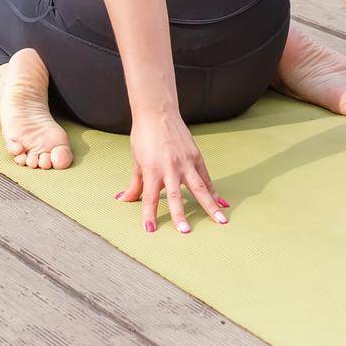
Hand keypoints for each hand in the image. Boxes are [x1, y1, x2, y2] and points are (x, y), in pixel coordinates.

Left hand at [118, 110, 228, 232]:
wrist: (157, 113)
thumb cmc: (144, 136)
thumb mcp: (136, 160)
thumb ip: (134, 184)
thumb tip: (123, 199)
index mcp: (152, 169)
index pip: (149, 197)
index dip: (149, 214)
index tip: (150, 229)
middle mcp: (170, 167)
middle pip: (176, 195)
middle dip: (181, 215)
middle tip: (186, 232)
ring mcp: (185, 161)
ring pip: (199, 188)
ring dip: (210, 205)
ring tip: (221, 220)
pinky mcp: (196, 156)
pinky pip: (206, 178)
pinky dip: (214, 191)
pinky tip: (221, 203)